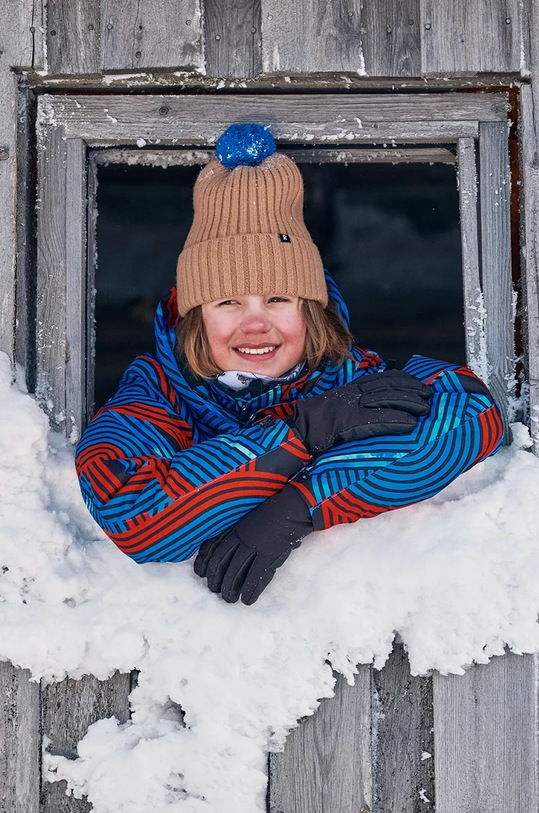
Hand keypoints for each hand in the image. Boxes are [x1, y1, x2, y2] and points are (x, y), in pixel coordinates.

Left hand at [194, 484, 311, 604]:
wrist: (293, 507)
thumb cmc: (275, 510)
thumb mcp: (251, 516)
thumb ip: (240, 528)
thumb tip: (229, 541)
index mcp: (236, 527)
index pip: (215, 547)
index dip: (206, 561)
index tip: (199, 573)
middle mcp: (242, 537)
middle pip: (222, 561)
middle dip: (216, 578)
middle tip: (213, 590)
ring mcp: (255, 546)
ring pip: (236, 570)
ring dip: (230, 587)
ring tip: (228, 599)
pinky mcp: (269, 554)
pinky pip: (256, 575)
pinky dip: (250, 589)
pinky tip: (246, 599)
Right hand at [291, 369, 430, 454]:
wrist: (298, 430)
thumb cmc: (316, 422)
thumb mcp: (339, 406)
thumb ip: (356, 404)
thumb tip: (374, 408)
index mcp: (352, 388)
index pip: (384, 378)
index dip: (404, 379)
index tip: (420, 383)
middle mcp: (354, 393)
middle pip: (389, 386)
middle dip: (412, 390)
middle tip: (429, 396)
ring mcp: (351, 406)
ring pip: (386, 399)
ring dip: (409, 403)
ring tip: (425, 409)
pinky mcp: (349, 422)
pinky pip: (376, 420)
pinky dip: (395, 420)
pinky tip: (409, 424)